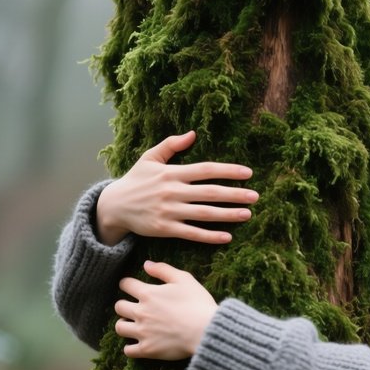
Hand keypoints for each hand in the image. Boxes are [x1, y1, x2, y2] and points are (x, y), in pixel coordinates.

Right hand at [96, 131, 258, 245]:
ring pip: (204, 214)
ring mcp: (169, 211)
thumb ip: (171, 145)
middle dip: (235, 194)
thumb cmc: (135, 180)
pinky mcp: (165, 229)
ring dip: (228, 215)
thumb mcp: (149, 158)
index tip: (248, 173)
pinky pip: (191, 233)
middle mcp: (172, 191)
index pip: (205, 170)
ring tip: (248, 214)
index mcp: (171, 173)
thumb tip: (193, 133)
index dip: (228, 171)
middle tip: (256, 196)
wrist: (113, 206)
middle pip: (210, 193)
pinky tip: (227, 236)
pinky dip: (210, 236)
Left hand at [114, 260, 216, 359]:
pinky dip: (131, 347)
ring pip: (119, 328)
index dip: (127, 284)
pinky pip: (128, 350)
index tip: (131, 286)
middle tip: (134, 306)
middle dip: (124, 304)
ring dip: (124, 324)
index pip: (125, 284)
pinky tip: (138, 343)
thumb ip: (163, 269)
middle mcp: (140, 312)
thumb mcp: (184, 279)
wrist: (205, 330)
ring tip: (134, 324)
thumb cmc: (197, 303)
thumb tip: (146, 264)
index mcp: (148, 294)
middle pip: (118, 306)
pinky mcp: (147, 349)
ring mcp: (142, 332)